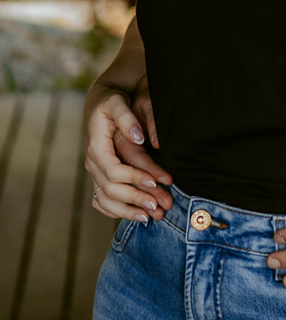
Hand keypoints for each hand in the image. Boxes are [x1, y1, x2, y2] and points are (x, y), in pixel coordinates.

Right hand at [85, 81, 172, 222]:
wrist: (101, 102)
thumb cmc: (111, 101)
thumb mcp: (117, 103)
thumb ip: (127, 119)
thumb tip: (139, 137)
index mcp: (96, 147)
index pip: (113, 170)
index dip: (134, 178)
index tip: (155, 183)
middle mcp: (93, 162)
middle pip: (111, 189)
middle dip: (136, 199)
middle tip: (159, 206)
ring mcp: (95, 171)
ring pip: (106, 199)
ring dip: (127, 211)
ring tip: (150, 218)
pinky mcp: (100, 176)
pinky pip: (102, 200)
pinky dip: (117, 211)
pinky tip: (135, 216)